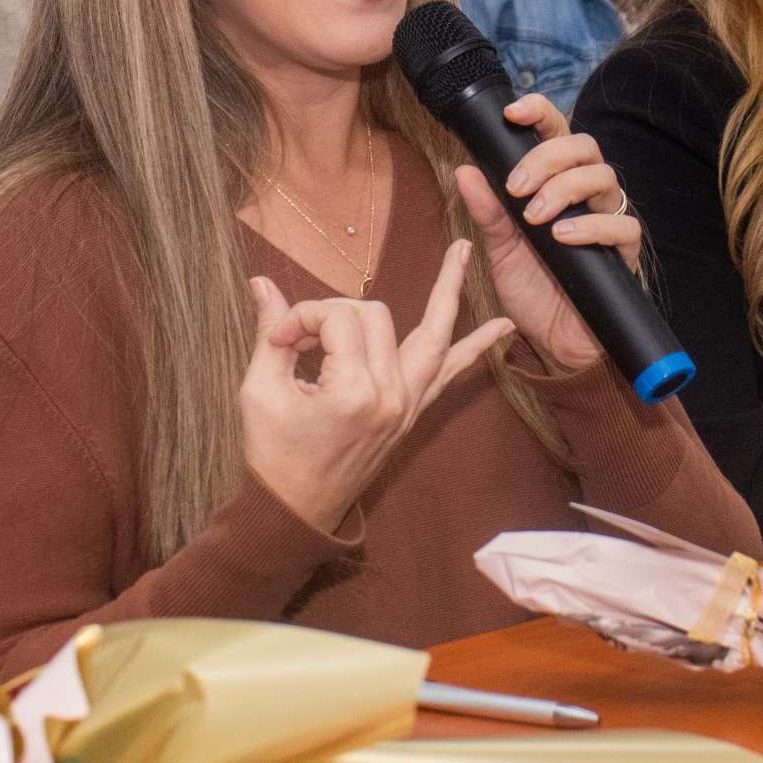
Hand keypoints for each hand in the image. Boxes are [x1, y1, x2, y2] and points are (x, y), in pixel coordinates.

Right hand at [238, 241, 511, 533]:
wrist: (296, 511)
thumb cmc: (273, 456)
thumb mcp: (260, 392)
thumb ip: (268, 332)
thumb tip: (261, 282)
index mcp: (354, 393)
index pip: (336, 318)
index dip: (300, 317)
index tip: (275, 339)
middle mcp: (391, 397)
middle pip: (375, 314)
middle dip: (335, 312)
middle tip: (298, 338)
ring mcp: (407, 405)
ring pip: (433, 334)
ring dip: (448, 293)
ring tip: (462, 251)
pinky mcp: (411, 413)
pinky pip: (450, 374)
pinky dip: (475, 350)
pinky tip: (503, 328)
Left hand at [453, 93, 640, 373]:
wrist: (551, 341)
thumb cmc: (531, 289)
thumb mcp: (500, 248)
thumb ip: (487, 210)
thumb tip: (464, 170)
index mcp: (556, 183)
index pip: (557, 133)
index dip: (541, 112)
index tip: (513, 113)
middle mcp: (585, 195)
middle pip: (584, 147)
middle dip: (548, 157)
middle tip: (518, 186)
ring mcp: (607, 220)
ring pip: (604, 178)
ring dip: (565, 189)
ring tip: (535, 217)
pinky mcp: (624, 252)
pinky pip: (622, 226)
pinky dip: (591, 228)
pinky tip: (563, 237)